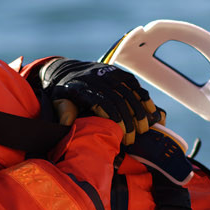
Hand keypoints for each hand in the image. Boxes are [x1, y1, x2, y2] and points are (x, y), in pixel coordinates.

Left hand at [37, 58, 162, 144]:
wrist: (65, 71)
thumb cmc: (63, 94)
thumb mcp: (58, 103)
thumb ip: (64, 113)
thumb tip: (67, 124)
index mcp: (81, 88)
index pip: (102, 103)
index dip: (114, 118)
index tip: (121, 134)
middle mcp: (97, 78)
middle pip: (118, 99)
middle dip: (129, 120)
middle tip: (133, 138)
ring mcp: (108, 73)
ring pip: (129, 92)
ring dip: (139, 111)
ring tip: (144, 129)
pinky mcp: (117, 71)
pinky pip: (134, 84)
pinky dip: (144, 98)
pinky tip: (151, 112)